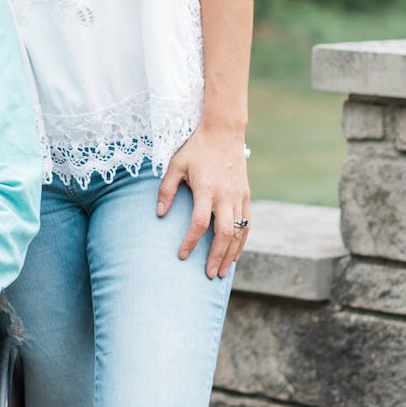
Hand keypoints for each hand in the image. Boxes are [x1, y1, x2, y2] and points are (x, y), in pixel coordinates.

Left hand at [157, 123, 250, 279]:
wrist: (224, 131)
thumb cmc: (196, 148)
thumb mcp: (175, 164)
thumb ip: (166, 189)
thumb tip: (159, 214)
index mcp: (207, 189)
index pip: (199, 222)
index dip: (191, 241)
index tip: (182, 256)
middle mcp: (225, 195)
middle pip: (224, 233)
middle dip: (217, 256)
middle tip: (209, 275)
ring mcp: (239, 196)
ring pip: (239, 232)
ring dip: (231, 254)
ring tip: (222, 272)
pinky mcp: (246, 195)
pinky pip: (247, 224)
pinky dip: (242, 241)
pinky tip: (235, 254)